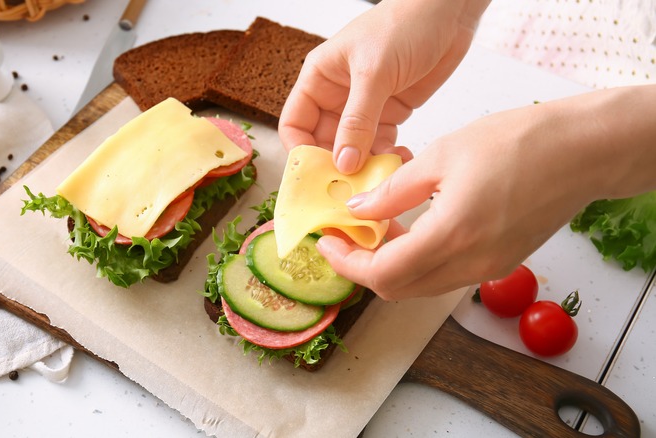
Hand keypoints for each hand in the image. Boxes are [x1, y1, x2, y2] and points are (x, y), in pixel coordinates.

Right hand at [279, 0, 489, 172]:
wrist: (449, 10)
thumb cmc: (405, 23)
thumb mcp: (374, 72)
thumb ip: (357, 121)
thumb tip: (343, 163)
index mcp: (319, 79)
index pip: (295, 124)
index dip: (301, 151)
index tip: (316, 176)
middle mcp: (337, 95)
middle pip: (323, 143)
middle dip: (335, 166)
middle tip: (350, 189)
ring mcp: (365, 106)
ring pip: (353, 149)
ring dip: (364, 166)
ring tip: (380, 178)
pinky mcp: (391, 112)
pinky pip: (381, 145)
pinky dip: (387, 158)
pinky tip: (399, 163)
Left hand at [314, 86, 655, 299]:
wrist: (581, 151)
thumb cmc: (518, 142)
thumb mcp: (441, 157)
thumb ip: (393, 191)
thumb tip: (357, 210)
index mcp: (452, 236)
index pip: (382, 275)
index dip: (347, 264)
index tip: (328, 243)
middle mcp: (470, 263)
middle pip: (398, 289)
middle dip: (363, 267)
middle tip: (346, 234)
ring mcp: (488, 268)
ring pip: (421, 285)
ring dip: (391, 264)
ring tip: (375, 226)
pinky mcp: (499, 262)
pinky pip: (445, 274)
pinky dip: (419, 260)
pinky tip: (410, 227)